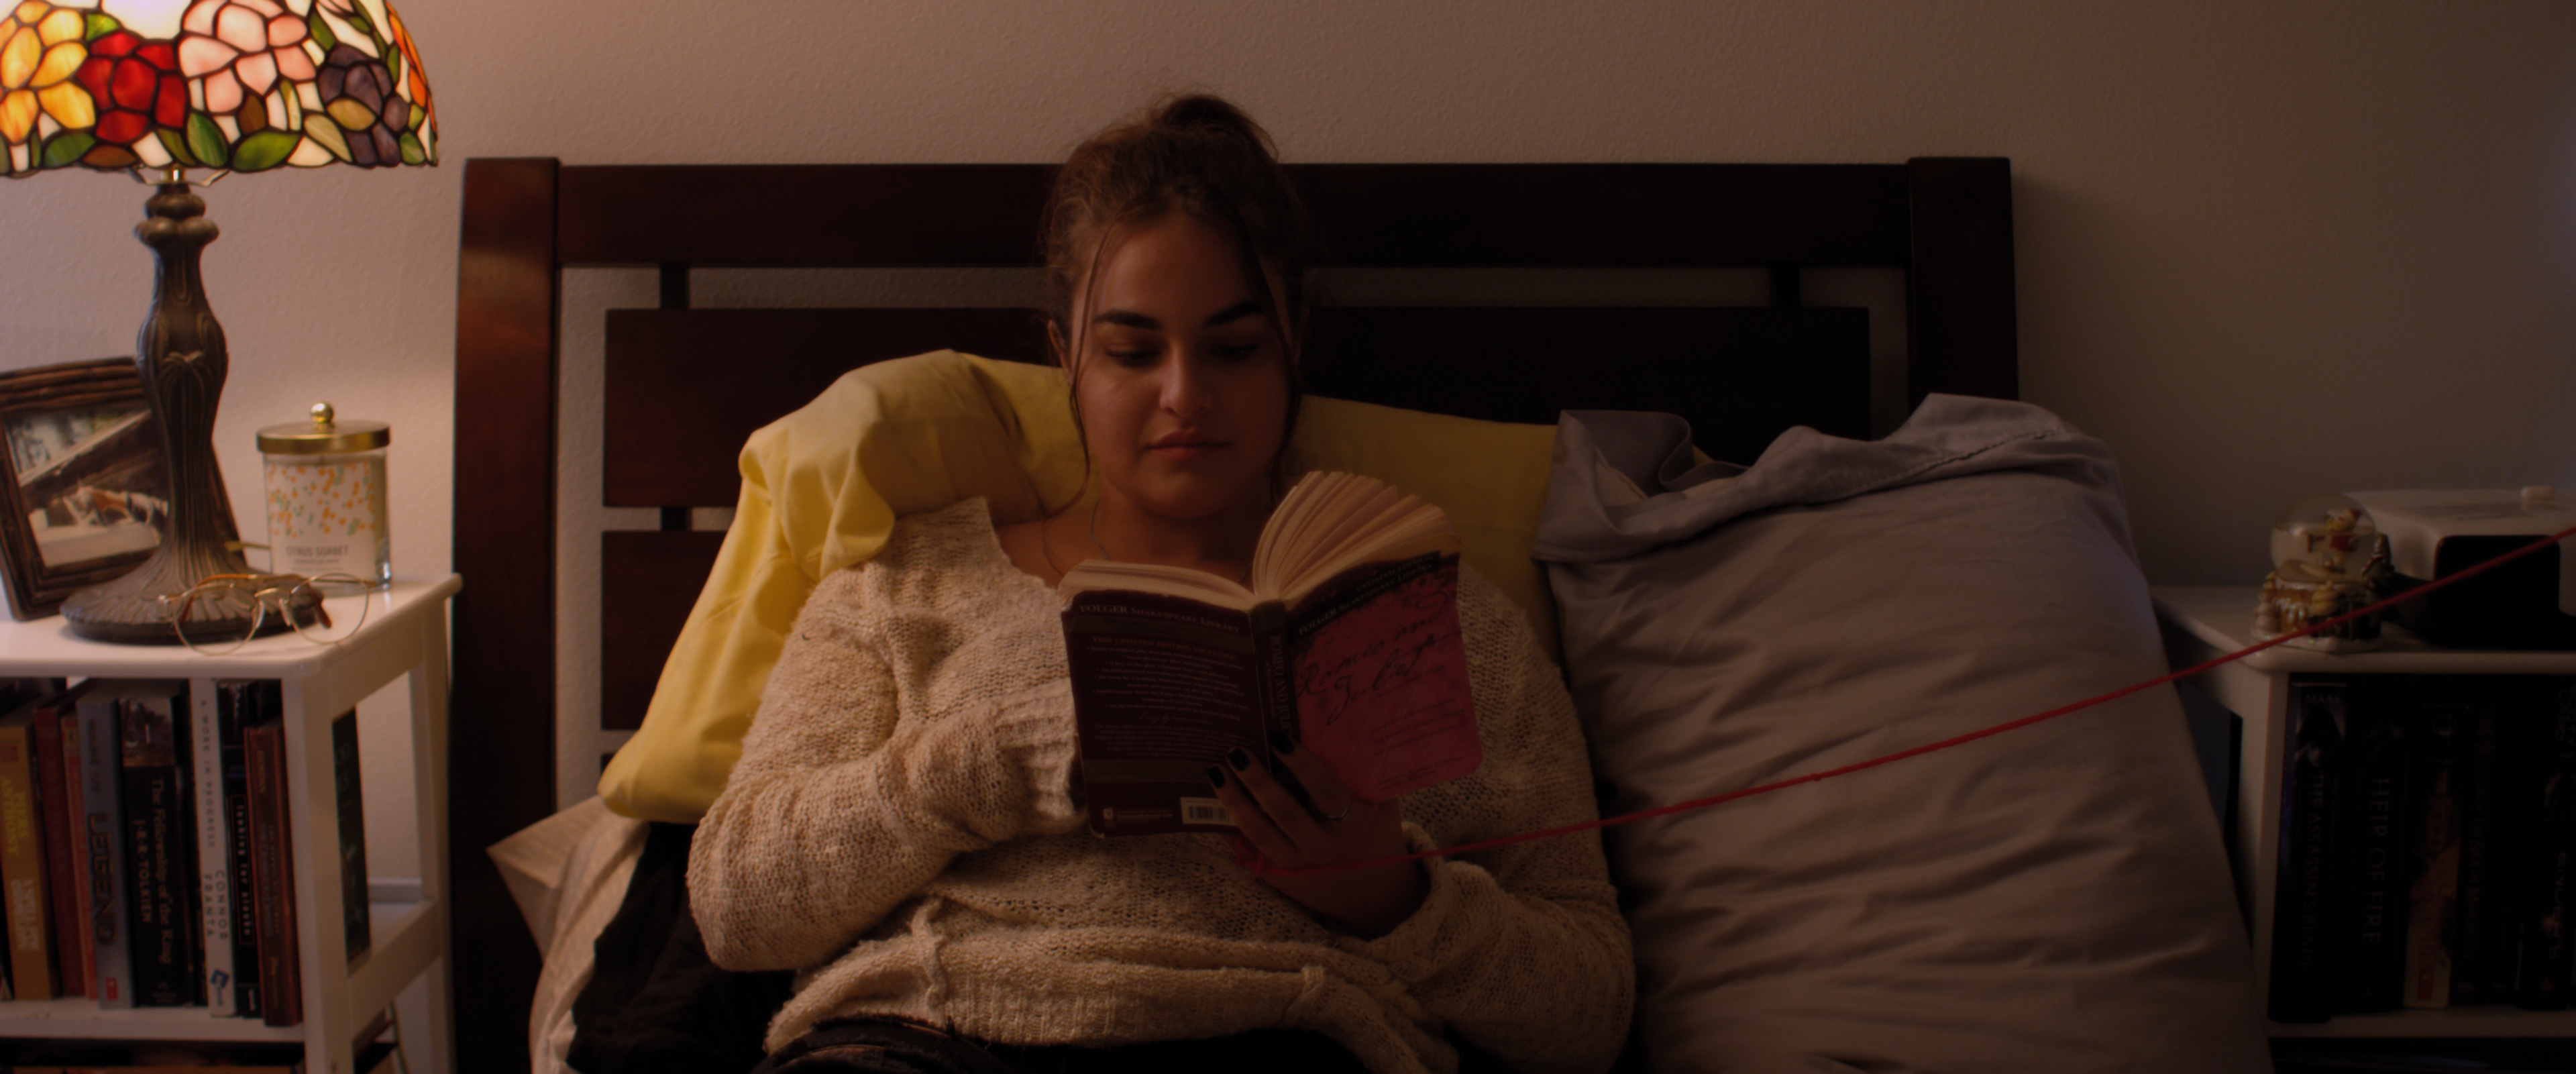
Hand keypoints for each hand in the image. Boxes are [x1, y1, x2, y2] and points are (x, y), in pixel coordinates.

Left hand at [1208, 732, 1426, 937]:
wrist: (1372, 893)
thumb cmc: (1377, 836)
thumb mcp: (1381, 807)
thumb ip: (1364, 775)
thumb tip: (1339, 728)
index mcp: (1352, 826)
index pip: (1324, 789)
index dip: (1301, 763)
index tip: (1279, 738)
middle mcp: (1322, 847)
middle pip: (1284, 811)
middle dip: (1257, 779)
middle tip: (1236, 751)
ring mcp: (1298, 863)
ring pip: (1259, 832)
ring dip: (1234, 800)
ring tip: (1216, 771)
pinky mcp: (1279, 873)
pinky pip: (1248, 847)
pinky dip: (1227, 824)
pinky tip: (1209, 802)